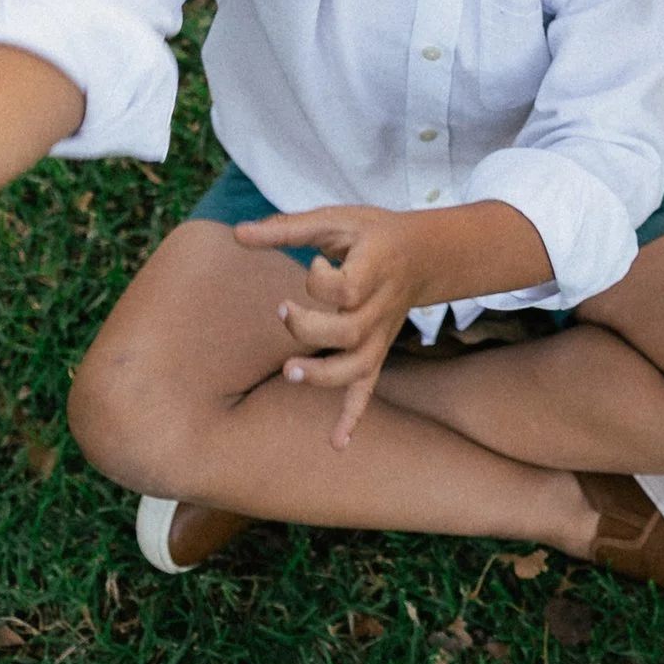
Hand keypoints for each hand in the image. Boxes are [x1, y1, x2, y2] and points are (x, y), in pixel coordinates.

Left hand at [231, 206, 442, 450]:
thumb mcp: (336, 220)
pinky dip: (353, 416)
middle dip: (311, 328)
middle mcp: (380, 307)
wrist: (425, 254)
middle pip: (349, 331)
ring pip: (357, 365)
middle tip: (282, 310)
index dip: (321, 278)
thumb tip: (237, 233)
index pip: (348, 286)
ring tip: (289, 373)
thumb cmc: (373, 234)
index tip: (314, 265)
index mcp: (375, 270)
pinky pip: (367, 388)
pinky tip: (336, 443)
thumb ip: (287, 229)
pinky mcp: (376, 351)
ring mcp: (380, 335)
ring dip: (324, 375)